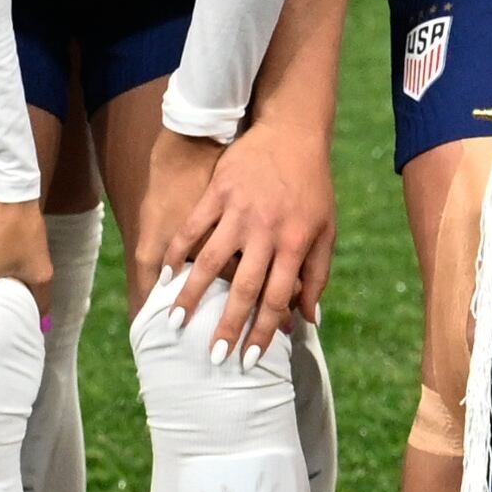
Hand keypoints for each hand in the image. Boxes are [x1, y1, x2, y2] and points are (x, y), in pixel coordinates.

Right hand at [145, 121, 337, 361]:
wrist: (293, 133)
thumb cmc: (313, 187)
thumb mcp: (325, 230)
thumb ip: (317, 276)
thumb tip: (310, 320)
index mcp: (295, 243)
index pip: (278, 298)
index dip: (264, 332)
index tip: (249, 359)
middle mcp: (267, 230)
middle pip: (244, 288)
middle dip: (228, 325)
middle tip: (213, 357)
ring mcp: (240, 210)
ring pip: (211, 261)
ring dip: (192, 296)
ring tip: (176, 323)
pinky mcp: (219, 191)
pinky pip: (193, 228)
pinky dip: (177, 253)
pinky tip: (165, 277)